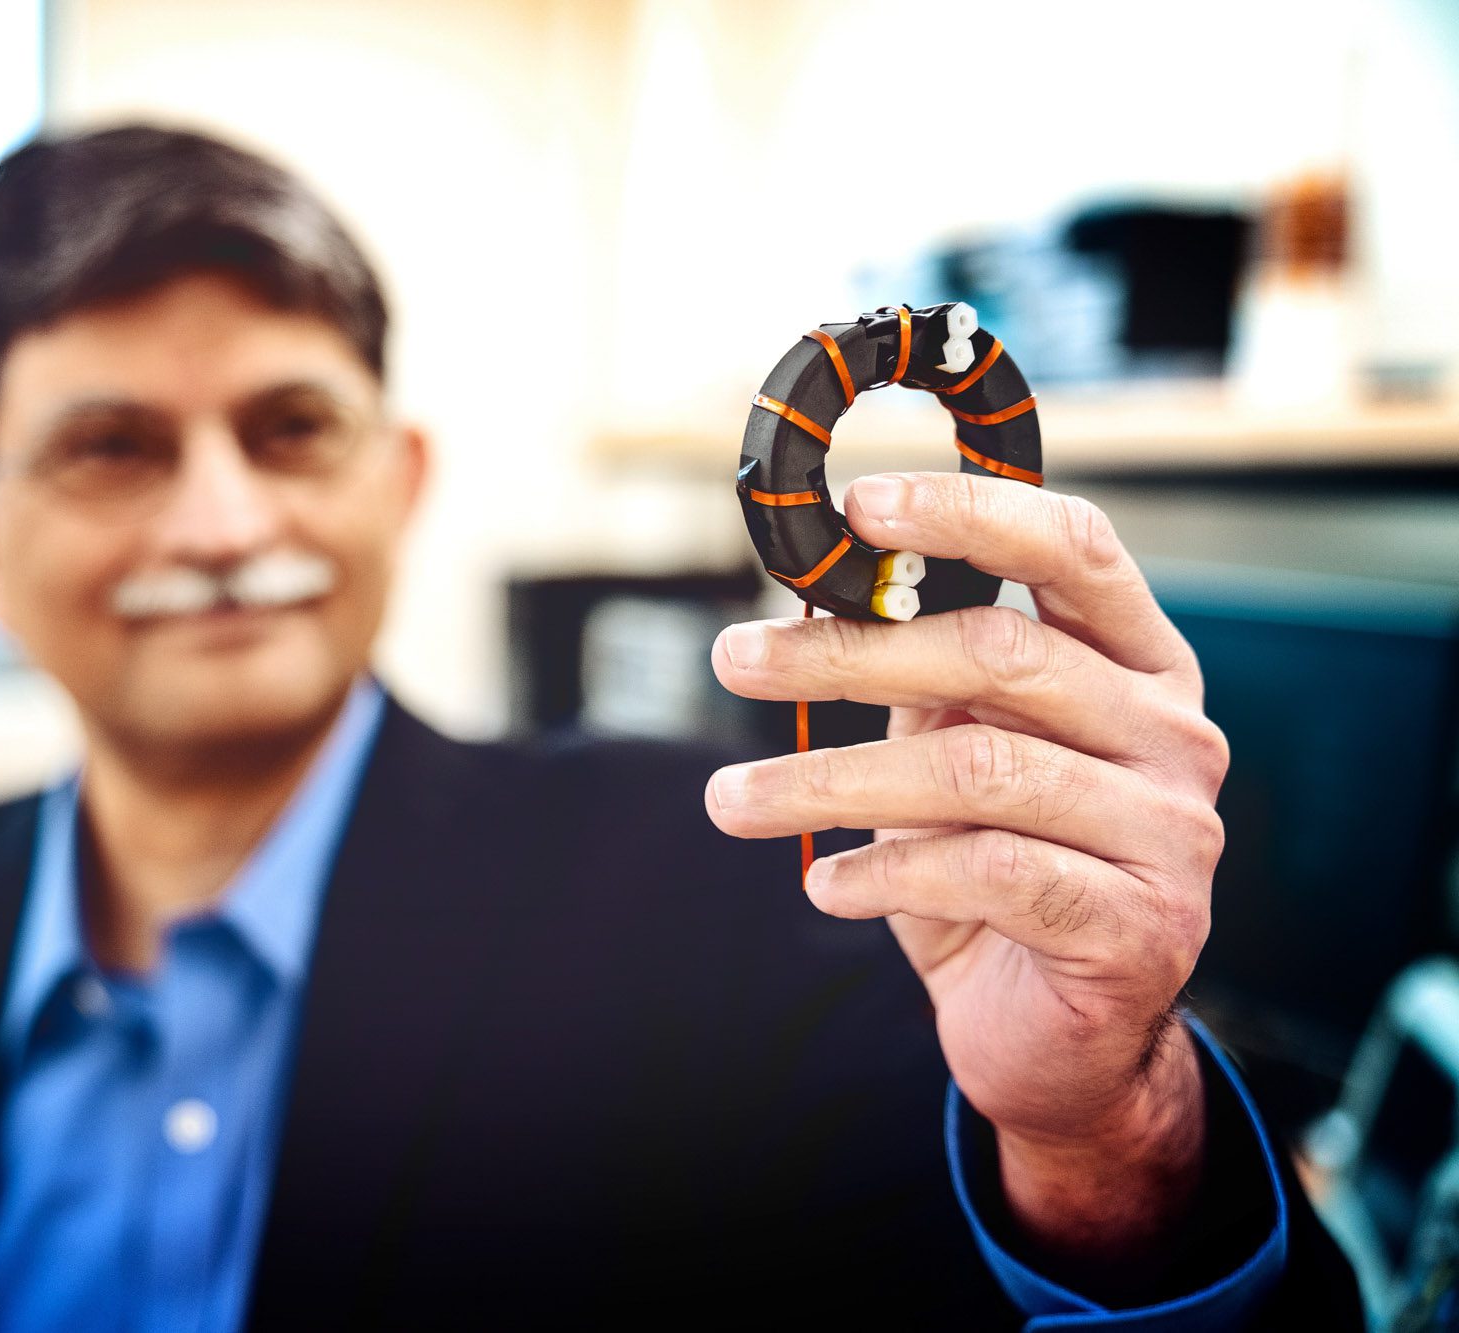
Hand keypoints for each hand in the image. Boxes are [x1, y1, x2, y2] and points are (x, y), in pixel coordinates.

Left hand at [704, 472, 1226, 1260]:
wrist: (1064, 1039)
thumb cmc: (1000, 873)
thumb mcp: (959, 756)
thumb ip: (922, 683)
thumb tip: (805, 607)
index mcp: (1140, 666)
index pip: (1075, 550)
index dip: (968, 514)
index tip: (858, 506)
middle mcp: (1173, 735)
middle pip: (998, 655)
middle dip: (846, 652)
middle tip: (734, 659)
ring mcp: (1170, 832)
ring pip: (975, 769)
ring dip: (829, 780)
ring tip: (733, 799)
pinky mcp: (1138, 924)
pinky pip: (990, 872)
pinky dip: (886, 873)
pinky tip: (824, 885)